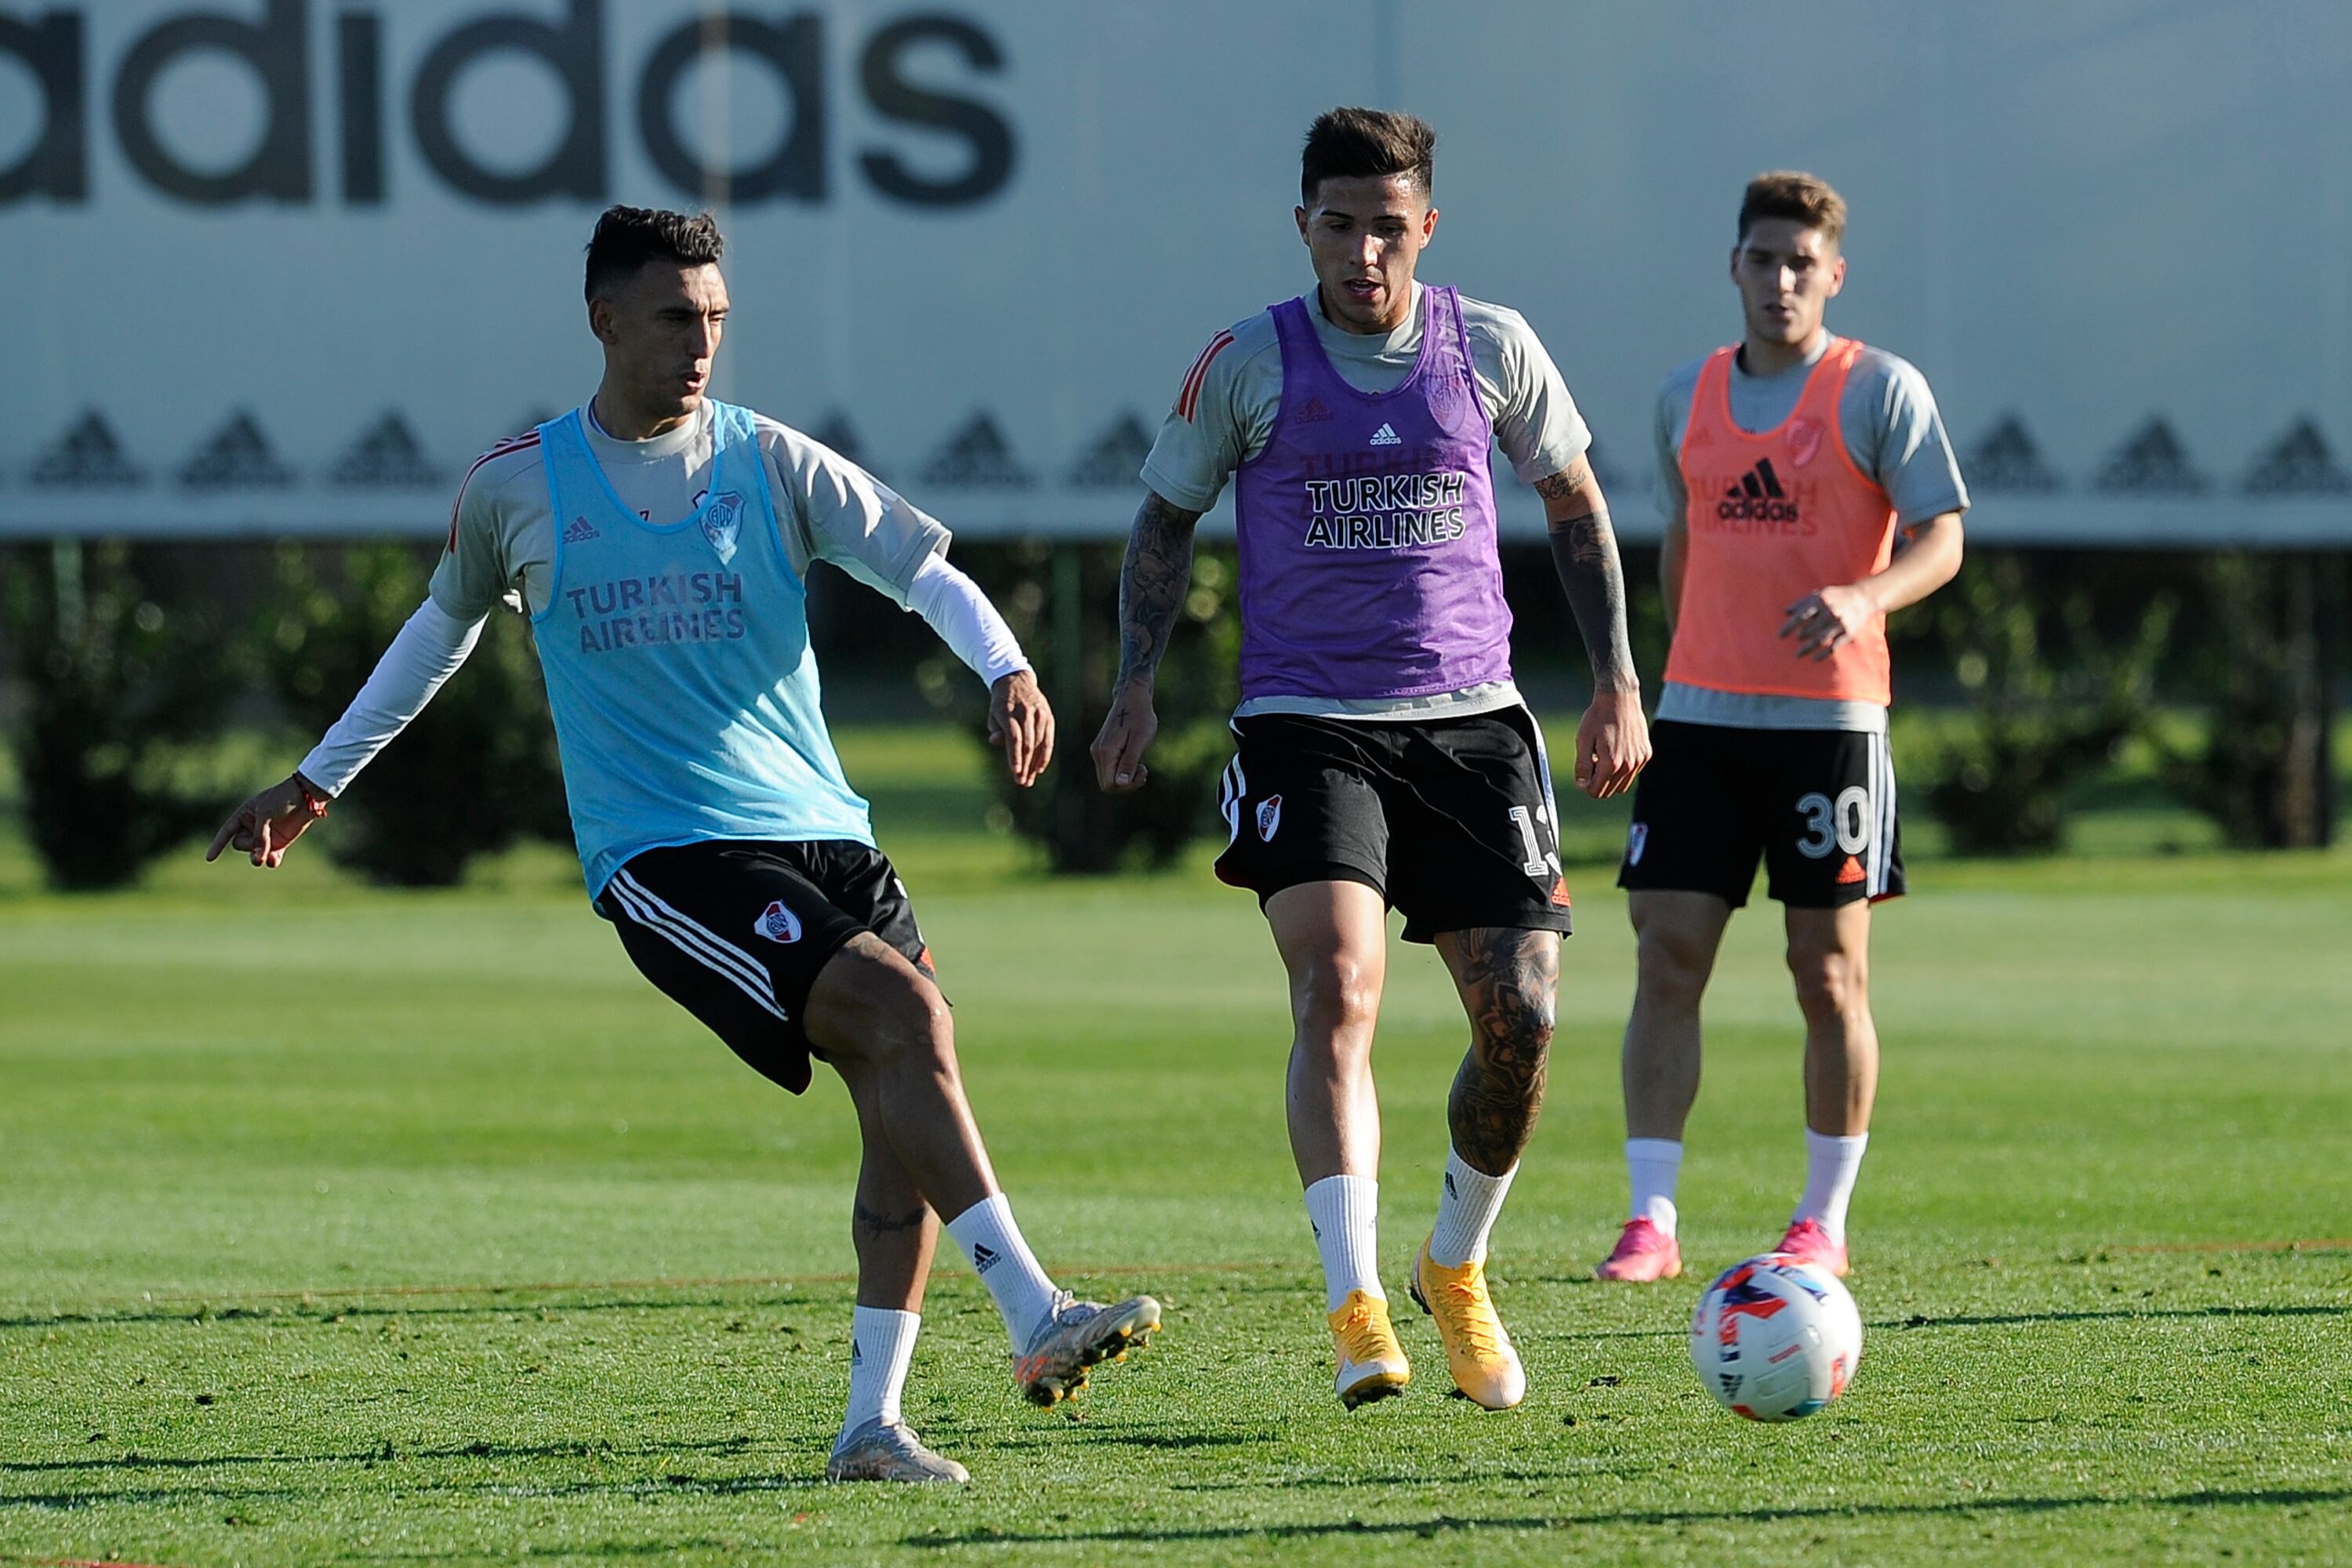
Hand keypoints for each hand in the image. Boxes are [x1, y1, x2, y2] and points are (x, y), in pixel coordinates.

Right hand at [205, 775, 325, 867]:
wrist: (306, 797)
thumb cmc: (282, 799)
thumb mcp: (266, 813)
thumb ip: (260, 834)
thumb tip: (258, 856)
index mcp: (244, 814)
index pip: (226, 831)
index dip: (217, 845)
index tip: (209, 859)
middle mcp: (253, 827)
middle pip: (240, 844)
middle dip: (249, 845)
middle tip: (261, 841)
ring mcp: (266, 836)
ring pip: (255, 853)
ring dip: (258, 857)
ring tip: (264, 858)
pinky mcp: (281, 843)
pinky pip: (271, 857)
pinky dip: (271, 860)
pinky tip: (274, 860)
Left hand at [986, 669, 1055, 788]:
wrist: (1017, 680)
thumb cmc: (1001, 703)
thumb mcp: (993, 714)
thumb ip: (996, 729)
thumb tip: (997, 742)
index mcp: (1008, 711)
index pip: (1014, 737)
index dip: (1015, 756)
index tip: (1015, 771)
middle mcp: (1025, 712)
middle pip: (1027, 744)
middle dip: (1025, 765)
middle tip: (1021, 782)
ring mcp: (1038, 713)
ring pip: (1039, 743)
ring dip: (1034, 764)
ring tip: (1029, 779)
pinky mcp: (1047, 716)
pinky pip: (1048, 739)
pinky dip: (1045, 755)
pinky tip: (1040, 768)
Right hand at [1089, 682, 1158, 792]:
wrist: (1132, 698)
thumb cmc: (1140, 717)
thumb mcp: (1140, 740)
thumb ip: (1129, 761)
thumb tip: (1120, 783)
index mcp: (1106, 752)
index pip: (1110, 785)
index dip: (1127, 786)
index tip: (1143, 771)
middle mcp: (1097, 752)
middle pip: (1107, 784)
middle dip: (1127, 784)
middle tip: (1144, 769)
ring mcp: (1098, 750)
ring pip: (1108, 778)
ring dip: (1126, 778)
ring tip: (1142, 765)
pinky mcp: (1102, 748)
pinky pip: (1110, 769)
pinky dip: (1123, 770)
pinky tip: (1135, 760)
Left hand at [1573, 687, 1649, 799]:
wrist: (1620, 697)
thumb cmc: (1598, 717)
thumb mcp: (1583, 740)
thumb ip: (1582, 766)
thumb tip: (1582, 786)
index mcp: (1611, 763)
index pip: (1596, 792)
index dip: (1586, 786)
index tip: (1583, 773)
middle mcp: (1628, 765)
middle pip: (1610, 791)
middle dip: (1598, 782)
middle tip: (1592, 762)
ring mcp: (1639, 760)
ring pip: (1622, 785)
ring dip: (1611, 777)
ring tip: (1603, 756)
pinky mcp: (1646, 754)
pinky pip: (1632, 772)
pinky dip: (1623, 768)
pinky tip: (1616, 749)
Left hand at [1782, 583, 1880, 660]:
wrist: (1863, 598)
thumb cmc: (1836, 596)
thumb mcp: (1820, 595)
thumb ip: (1802, 603)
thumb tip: (1786, 613)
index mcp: (1821, 602)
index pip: (1801, 616)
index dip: (1789, 627)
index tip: (1780, 636)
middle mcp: (1830, 612)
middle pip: (1810, 630)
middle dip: (1801, 636)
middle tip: (1798, 639)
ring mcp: (1839, 623)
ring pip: (1820, 640)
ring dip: (1807, 649)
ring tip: (1798, 654)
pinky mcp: (1848, 633)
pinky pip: (1833, 647)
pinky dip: (1823, 655)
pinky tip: (1814, 659)